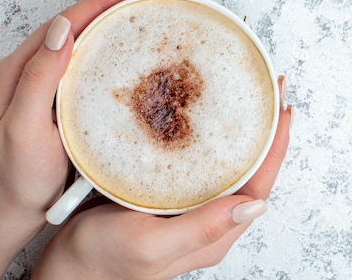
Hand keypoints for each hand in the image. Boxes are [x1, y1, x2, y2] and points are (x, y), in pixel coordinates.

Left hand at [0, 0, 182, 279]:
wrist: (15, 208)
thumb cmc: (16, 174)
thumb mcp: (22, 127)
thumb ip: (38, 78)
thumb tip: (64, 27)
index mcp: (26, 65)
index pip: (72, 18)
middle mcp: (43, 66)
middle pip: (87, 20)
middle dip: (126, 0)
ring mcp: (60, 81)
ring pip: (96, 38)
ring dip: (128, 19)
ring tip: (162, 9)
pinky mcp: (75, 97)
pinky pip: (101, 62)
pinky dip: (125, 47)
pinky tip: (145, 49)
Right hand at [31, 77, 291, 279]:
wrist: (68, 264)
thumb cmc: (103, 261)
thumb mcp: (152, 246)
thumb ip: (202, 227)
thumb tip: (256, 205)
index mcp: (216, 231)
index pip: (260, 183)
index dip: (277, 146)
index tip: (284, 109)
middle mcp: (210, 216)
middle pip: (252, 167)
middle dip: (266, 129)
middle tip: (272, 89)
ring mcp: (192, 202)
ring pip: (229, 161)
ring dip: (243, 128)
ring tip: (251, 94)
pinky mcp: (171, 190)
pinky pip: (202, 158)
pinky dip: (212, 134)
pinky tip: (208, 112)